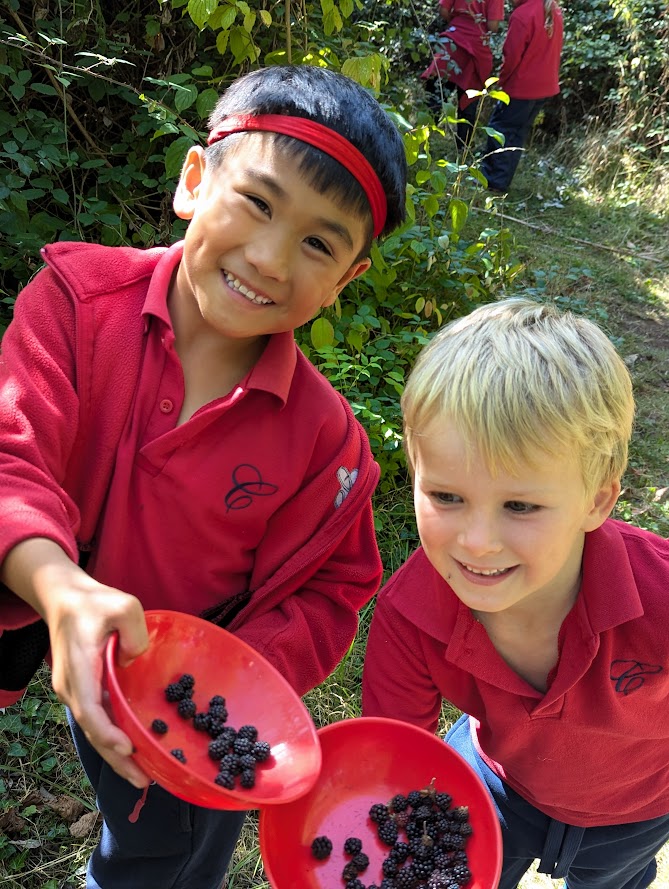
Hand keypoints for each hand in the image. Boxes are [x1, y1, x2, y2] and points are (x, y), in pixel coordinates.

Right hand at [46, 577, 150, 787]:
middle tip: (143, 780)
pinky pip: (97, 719)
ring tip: (141, 776)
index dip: (108, 734)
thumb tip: (135, 659)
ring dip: (115, 754)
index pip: (90, 711)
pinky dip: (112, 737)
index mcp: (79, 670)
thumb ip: (135, 631)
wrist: (64, 598)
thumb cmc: (93, 602)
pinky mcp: (81, 689)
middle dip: (116, 759)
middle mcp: (72, 688)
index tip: (128, 749)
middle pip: (93, 731)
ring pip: (94, 729)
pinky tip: (130, 749)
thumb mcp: (123, 605)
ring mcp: (74, 691)